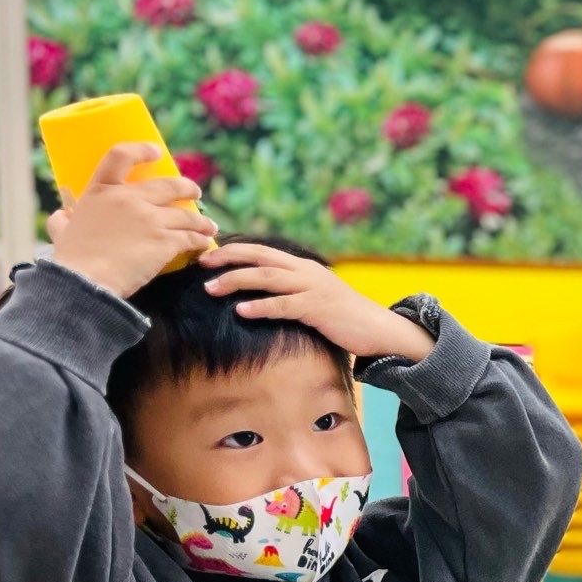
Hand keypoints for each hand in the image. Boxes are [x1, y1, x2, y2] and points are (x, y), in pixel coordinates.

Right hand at [46, 142, 215, 298]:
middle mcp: (128, 199)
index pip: (121, 155)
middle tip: (195, 192)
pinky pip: (191, 237)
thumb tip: (61, 216)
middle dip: (187, 187)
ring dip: (201, 220)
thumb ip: (63, 220)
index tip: (156, 152)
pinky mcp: (165, 240)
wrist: (85, 281)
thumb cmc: (71, 259)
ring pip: (186, 214)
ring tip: (208, 226)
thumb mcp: (62, 231)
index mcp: (101, 191)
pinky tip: (204, 244)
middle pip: (168, 184)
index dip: (141, 149)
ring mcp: (149, 218)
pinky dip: (200, 240)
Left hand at [201, 243, 435, 360]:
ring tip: (211, 288)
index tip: (208, 255)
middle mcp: (306, 271)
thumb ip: (292, 292)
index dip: (234, 250)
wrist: (381, 330)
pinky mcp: (318, 308)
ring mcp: (313, 288)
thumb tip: (262, 295)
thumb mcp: (316, 298)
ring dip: (236, 281)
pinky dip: (261, 307)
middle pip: (260, 257)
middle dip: (228, 258)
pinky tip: (242, 311)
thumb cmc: (345, 319)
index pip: (262, 252)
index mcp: (303, 267)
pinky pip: (284, 305)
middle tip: (201, 263)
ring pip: (267, 278)